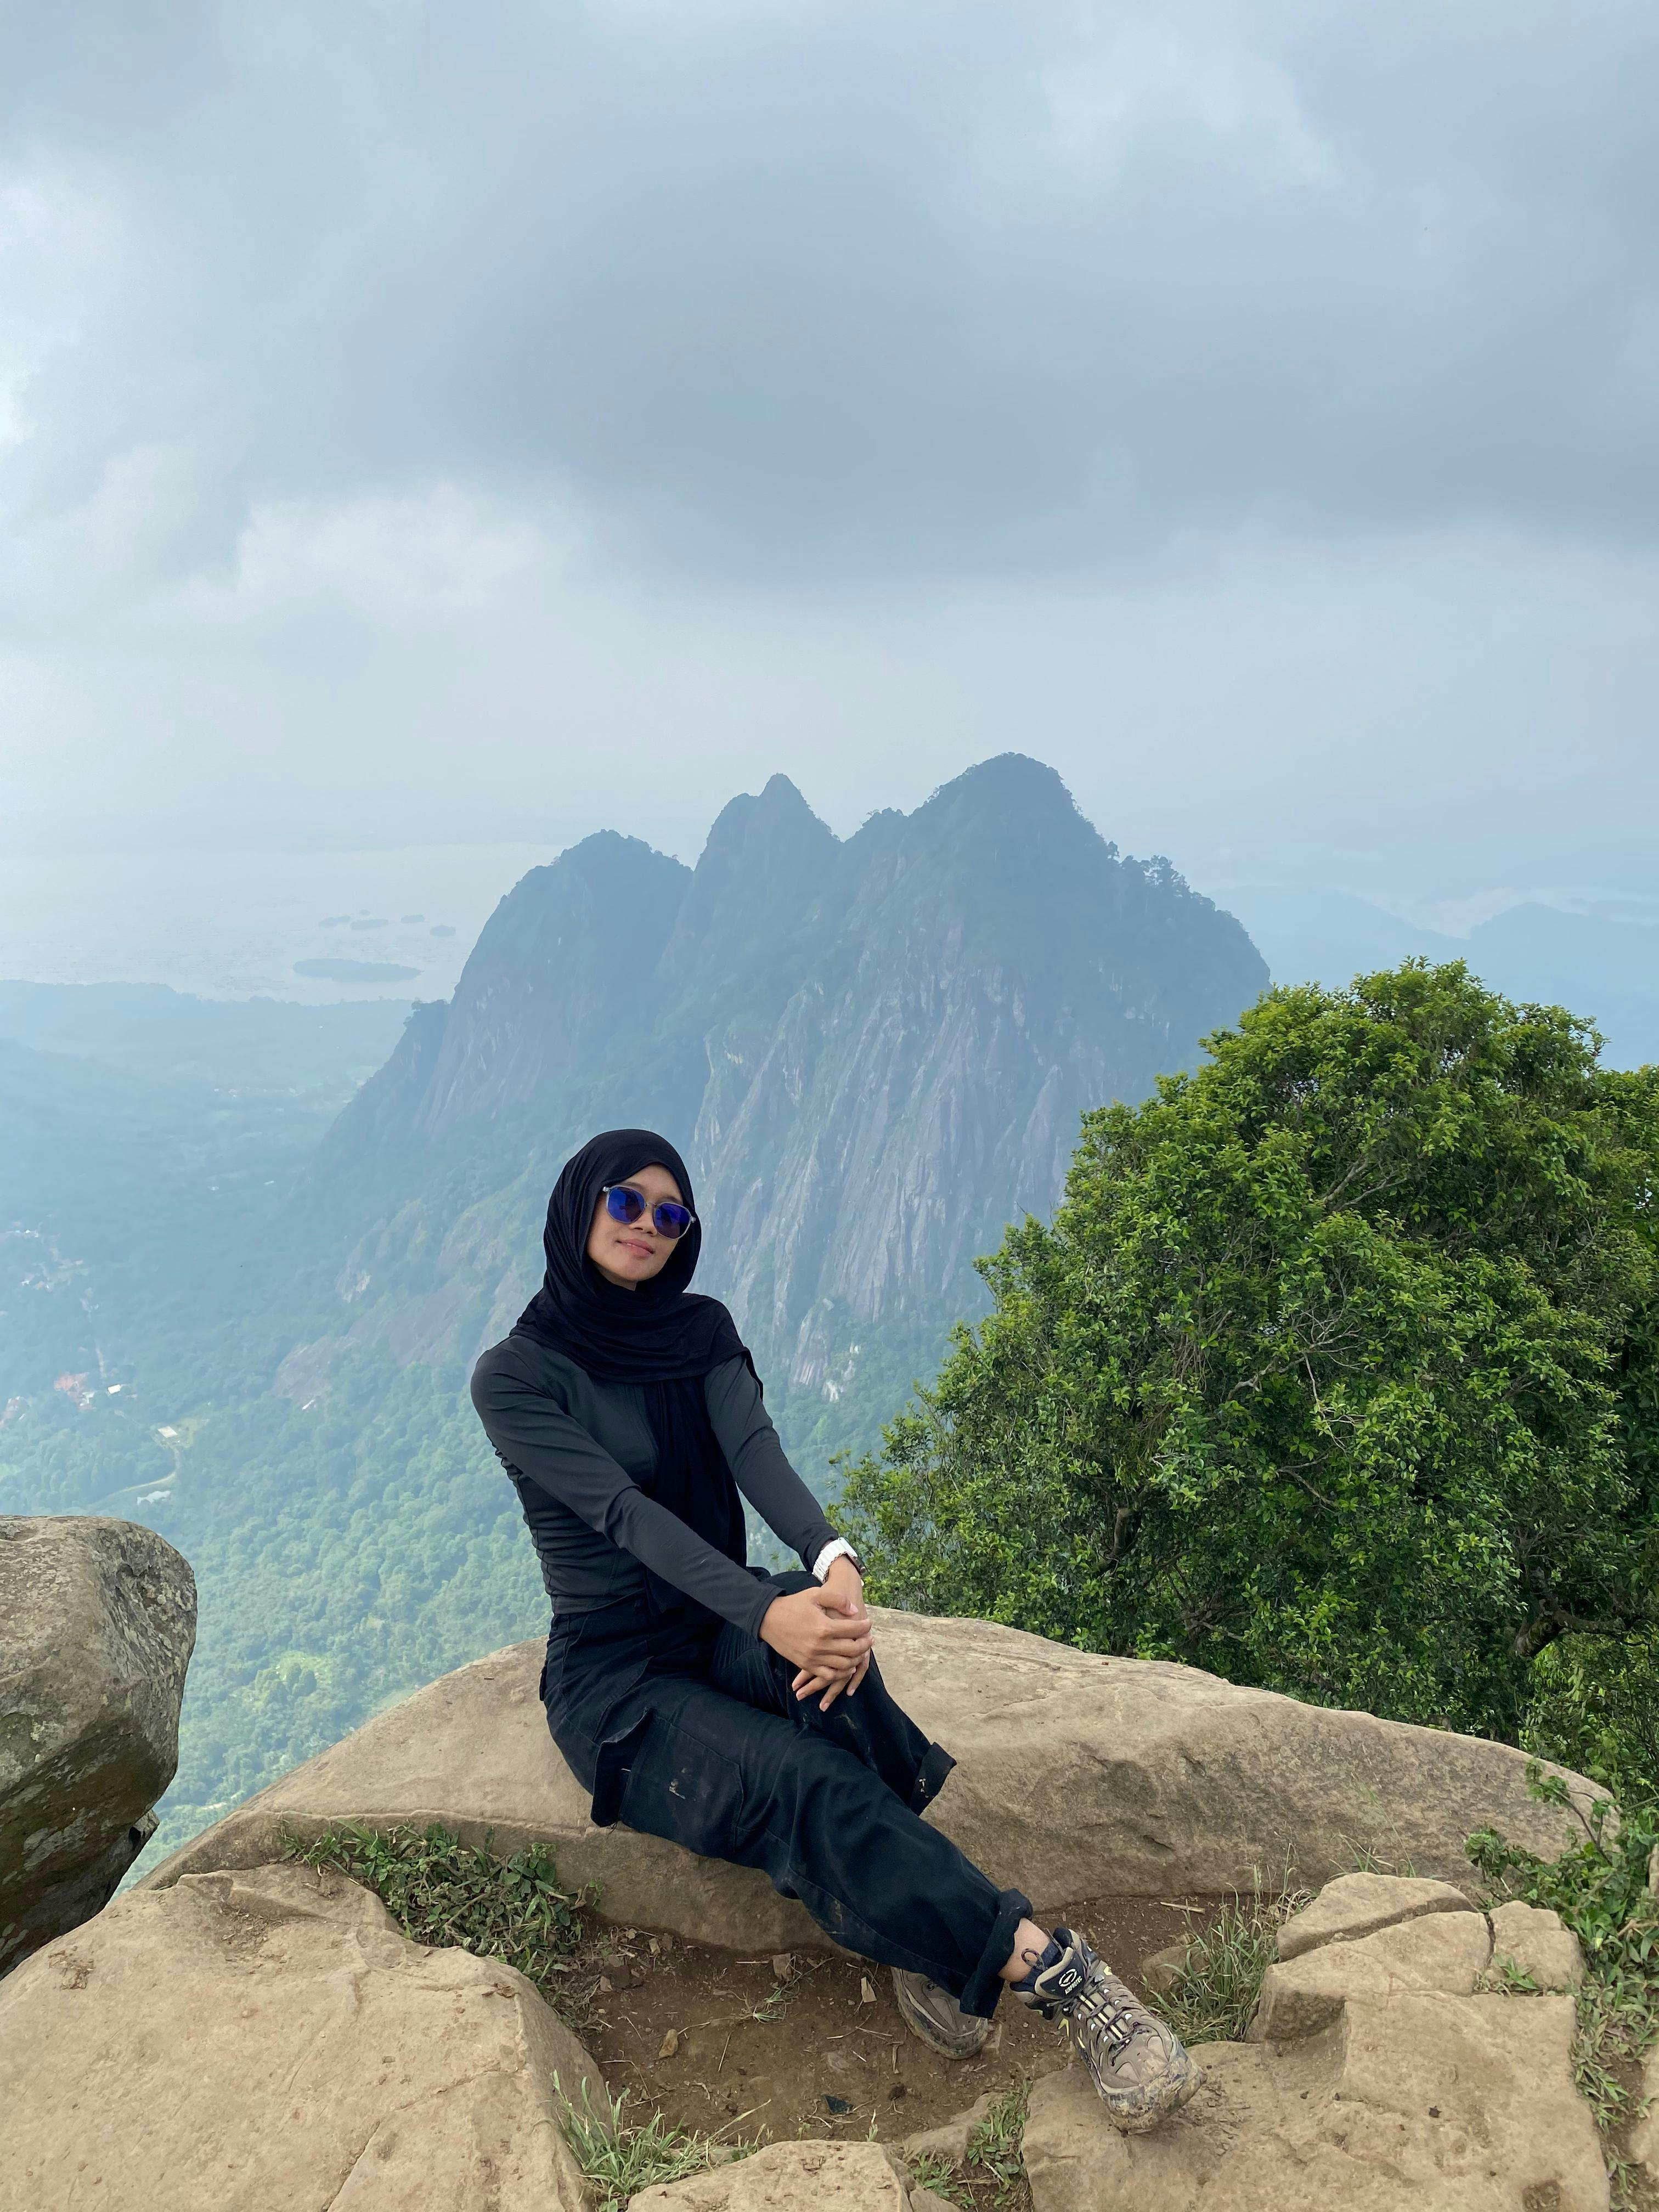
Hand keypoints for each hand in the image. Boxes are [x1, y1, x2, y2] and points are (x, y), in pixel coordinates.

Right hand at [786, 1559, 870, 1711]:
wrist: (768, 1619)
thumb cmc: (794, 1604)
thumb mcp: (815, 1594)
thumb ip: (837, 1600)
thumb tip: (855, 1611)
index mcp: (824, 1627)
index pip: (853, 1630)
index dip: (864, 1627)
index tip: (868, 1623)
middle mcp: (820, 1646)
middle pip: (852, 1650)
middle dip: (865, 1644)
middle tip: (869, 1638)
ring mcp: (813, 1658)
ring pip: (844, 1665)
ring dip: (856, 1659)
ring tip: (861, 1652)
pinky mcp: (806, 1665)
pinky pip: (829, 1675)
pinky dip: (841, 1673)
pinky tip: (847, 1666)